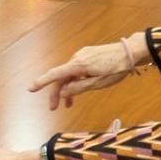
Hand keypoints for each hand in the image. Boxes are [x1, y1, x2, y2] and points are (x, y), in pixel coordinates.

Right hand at [28, 32, 147, 109]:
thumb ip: (79, 88)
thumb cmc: (117, 69)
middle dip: (57, 93)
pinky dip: (74, 80)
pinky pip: (76, 69)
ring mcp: (82, 55)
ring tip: (68, 104)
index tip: (30, 89)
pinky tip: (78, 89)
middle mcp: (77, 58)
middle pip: (61, 76)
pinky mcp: (88, 55)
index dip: (42, 82)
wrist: (130, 52)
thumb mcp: (99, 83)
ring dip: (67, 88)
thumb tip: (63, 92)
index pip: (55, 75)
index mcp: (78, 65)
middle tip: (54, 108)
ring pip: (69, 74)